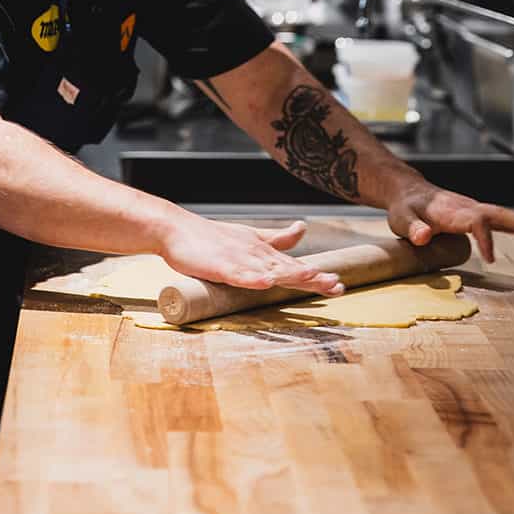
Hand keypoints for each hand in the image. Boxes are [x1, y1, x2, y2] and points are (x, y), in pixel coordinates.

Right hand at [159, 215, 343, 295]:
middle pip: (288, 268)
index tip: (337, 285)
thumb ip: (276, 237)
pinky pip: (239, 273)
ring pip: (269, 269)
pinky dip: (253, 277)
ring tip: (313, 277)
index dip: (315, 276)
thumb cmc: (211, 237)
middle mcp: (255, 254)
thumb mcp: (249, 237)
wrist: (176, 229)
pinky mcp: (220, 265)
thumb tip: (302, 228)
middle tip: (335, 285)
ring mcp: (238, 259)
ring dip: (291, 273)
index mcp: (263, 252)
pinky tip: (266, 281)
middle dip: (313, 277)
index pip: (294, 266)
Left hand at [386, 178, 513, 262]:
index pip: (474, 221)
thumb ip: (412, 228)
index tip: (491, 258)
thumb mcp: (401, 219)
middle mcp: (464, 208)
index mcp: (449, 211)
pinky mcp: (473, 214)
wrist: (406, 191)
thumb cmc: (404, 207)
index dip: (485, 238)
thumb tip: (424, 236)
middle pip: (495, 213)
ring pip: (499, 215)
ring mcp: (470, 209)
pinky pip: (496, 219)